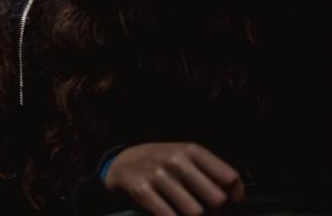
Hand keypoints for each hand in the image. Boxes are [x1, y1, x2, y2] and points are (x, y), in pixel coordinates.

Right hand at [104, 142, 244, 215]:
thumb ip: (212, 173)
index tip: (231, 204)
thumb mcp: (187, 158)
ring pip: (196, 212)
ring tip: (189, 214)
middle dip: (216, 212)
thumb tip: (236, 201)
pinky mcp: (142, 191)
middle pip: (216, 200)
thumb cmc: (165, 165)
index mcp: (191, 151)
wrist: (123, 164)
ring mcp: (158, 175)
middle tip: (208, 212)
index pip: (230, 178)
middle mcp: (175, 160)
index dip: (236, 197)